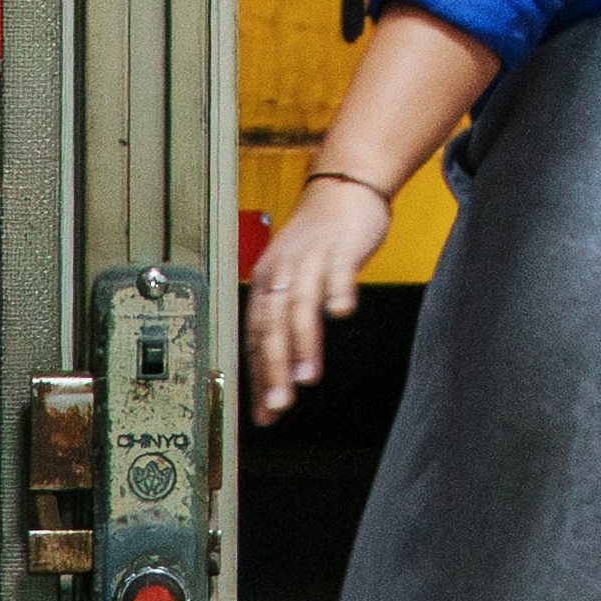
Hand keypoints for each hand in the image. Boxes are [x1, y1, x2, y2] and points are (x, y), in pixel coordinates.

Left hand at [245, 170, 385, 422]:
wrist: (344, 188)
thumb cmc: (319, 241)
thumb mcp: (294, 279)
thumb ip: (288, 324)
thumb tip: (281, 376)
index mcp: (266, 284)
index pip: (255, 338)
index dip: (259, 377)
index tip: (266, 413)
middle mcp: (282, 271)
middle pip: (272, 325)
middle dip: (275, 368)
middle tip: (281, 403)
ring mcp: (310, 257)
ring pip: (300, 304)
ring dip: (302, 342)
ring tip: (308, 376)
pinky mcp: (340, 245)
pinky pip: (336, 269)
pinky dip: (337, 290)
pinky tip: (342, 312)